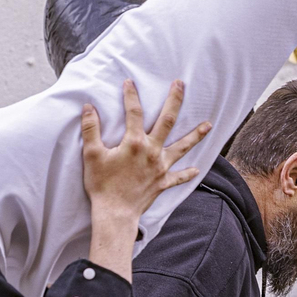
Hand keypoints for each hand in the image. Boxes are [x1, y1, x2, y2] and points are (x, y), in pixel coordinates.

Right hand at [81, 79, 210, 279]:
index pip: (134, 112)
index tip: (129, 82)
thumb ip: (91, 129)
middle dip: (174, 101)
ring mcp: (160, 167)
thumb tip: (88, 107)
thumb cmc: (102, 185)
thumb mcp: (91, 155)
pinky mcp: (163, 183)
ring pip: (182, 147)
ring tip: (209, 125)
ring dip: (195, 135)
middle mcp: (152, 151)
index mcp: (134, 142)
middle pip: (167, 121)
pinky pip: (178, 177)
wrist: (115, 214)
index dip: (131, 95)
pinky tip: (196, 169)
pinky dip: (187, 173)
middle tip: (181, 84)